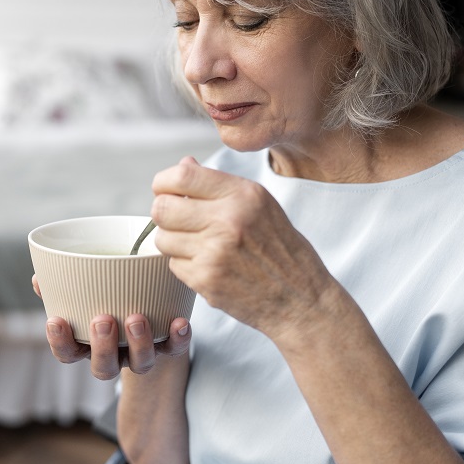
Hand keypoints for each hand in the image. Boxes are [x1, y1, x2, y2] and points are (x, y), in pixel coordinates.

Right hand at [32, 275, 190, 380]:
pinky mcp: (168, 347)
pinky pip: (175, 350)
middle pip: (104, 368)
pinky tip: (180, 322)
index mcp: (87, 345)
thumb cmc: (105, 299)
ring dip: (138, 343)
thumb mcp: (81, 295)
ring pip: (140, 364)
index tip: (56, 320)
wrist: (148, 310)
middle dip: (102, 347)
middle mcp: (114, 355)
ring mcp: (140, 354)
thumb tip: (40, 277)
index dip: (60, 342)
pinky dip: (178, 338)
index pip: (68, 353)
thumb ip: (59, 287)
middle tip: (103, 320)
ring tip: (136, 318)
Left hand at [150, 156, 336, 335]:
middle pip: (162, 208)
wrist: (302, 299)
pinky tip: (208, 266)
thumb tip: (183, 164)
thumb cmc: (281, 250)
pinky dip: (185, 266)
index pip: (182, 176)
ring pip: (162, 238)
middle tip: (178, 221)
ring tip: (198, 245)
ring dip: (173, 242)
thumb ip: (220, 184)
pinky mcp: (206, 280)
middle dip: (164, 213)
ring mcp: (215, 252)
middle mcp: (228, 219)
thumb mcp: (261, 205)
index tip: (166, 190)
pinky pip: (173, 265)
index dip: (164, 182)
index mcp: (243, 194)